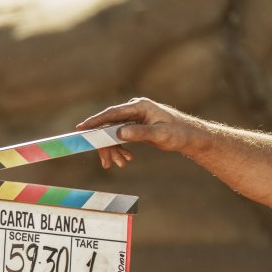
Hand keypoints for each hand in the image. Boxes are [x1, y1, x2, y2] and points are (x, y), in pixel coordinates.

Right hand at [75, 97, 206, 169]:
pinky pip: (120, 136)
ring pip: (113, 133)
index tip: (81, 128)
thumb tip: (118, 132)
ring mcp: (134, 117)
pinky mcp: (135, 126)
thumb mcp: (160, 134)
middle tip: (106, 162)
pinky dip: (120, 148)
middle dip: (106, 145)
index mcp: (139, 107)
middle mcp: (134, 110)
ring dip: (114, 150)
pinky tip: (125, 159)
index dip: (95, 121)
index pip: (112, 113)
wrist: (190, 137)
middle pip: (110, 126)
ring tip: (119, 164)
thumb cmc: (179, 133)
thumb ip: (139, 132)